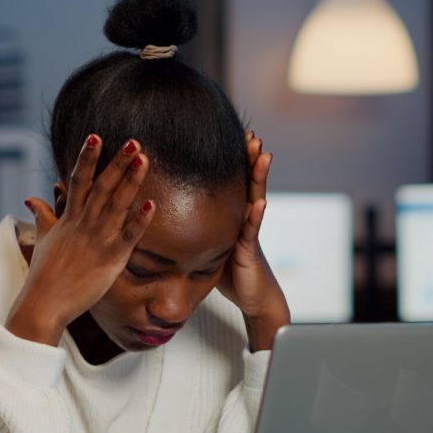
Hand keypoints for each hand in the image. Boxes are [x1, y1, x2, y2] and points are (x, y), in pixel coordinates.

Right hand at [5, 135, 153, 345]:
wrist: (44, 303)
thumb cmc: (43, 274)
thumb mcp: (43, 240)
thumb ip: (43, 216)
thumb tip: (31, 199)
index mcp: (68, 218)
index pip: (78, 180)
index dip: (86, 157)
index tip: (96, 136)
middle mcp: (83, 224)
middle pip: (102, 186)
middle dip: (117, 162)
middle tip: (134, 142)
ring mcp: (97, 239)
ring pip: (116, 204)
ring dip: (131, 181)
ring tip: (143, 159)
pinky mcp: (110, 258)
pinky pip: (128, 236)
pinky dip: (140, 220)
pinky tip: (152, 204)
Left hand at [217, 131, 289, 350]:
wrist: (254, 298)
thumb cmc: (231, 273)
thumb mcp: (210, 246)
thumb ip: (196, 231)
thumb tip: (168, 220)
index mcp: (232, 217)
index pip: (234, 183)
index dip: (235, 161)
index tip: (233, 137)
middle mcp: (244, 220)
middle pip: (248, 183)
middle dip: (251, 159)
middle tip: (252, 135)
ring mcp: (249, 233)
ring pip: (255, 199)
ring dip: (259, 177)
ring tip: (263, 155)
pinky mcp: (249, 252)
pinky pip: (252, 231)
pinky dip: (256, 216)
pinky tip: (260, 203)